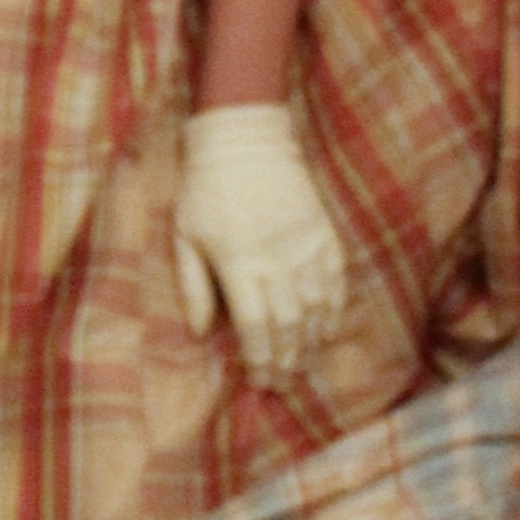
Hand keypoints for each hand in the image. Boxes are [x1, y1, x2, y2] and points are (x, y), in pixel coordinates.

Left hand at [171, 99, 349, 389]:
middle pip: (289, 324)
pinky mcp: (323, 232)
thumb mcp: (184, 235)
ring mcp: (305, 245)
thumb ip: (193, 286)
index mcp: (238, 261)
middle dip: (287, 359)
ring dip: (311, 341)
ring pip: (317, 307)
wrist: (244, 137)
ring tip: (303, 364)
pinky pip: (336, 281)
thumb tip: (201, 333)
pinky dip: (334, 310)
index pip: (255, 326)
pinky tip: (327, 329)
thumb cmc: (204, 188)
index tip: (259, 380)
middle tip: (283, 383)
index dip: (260, 358)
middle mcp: (276, 258)